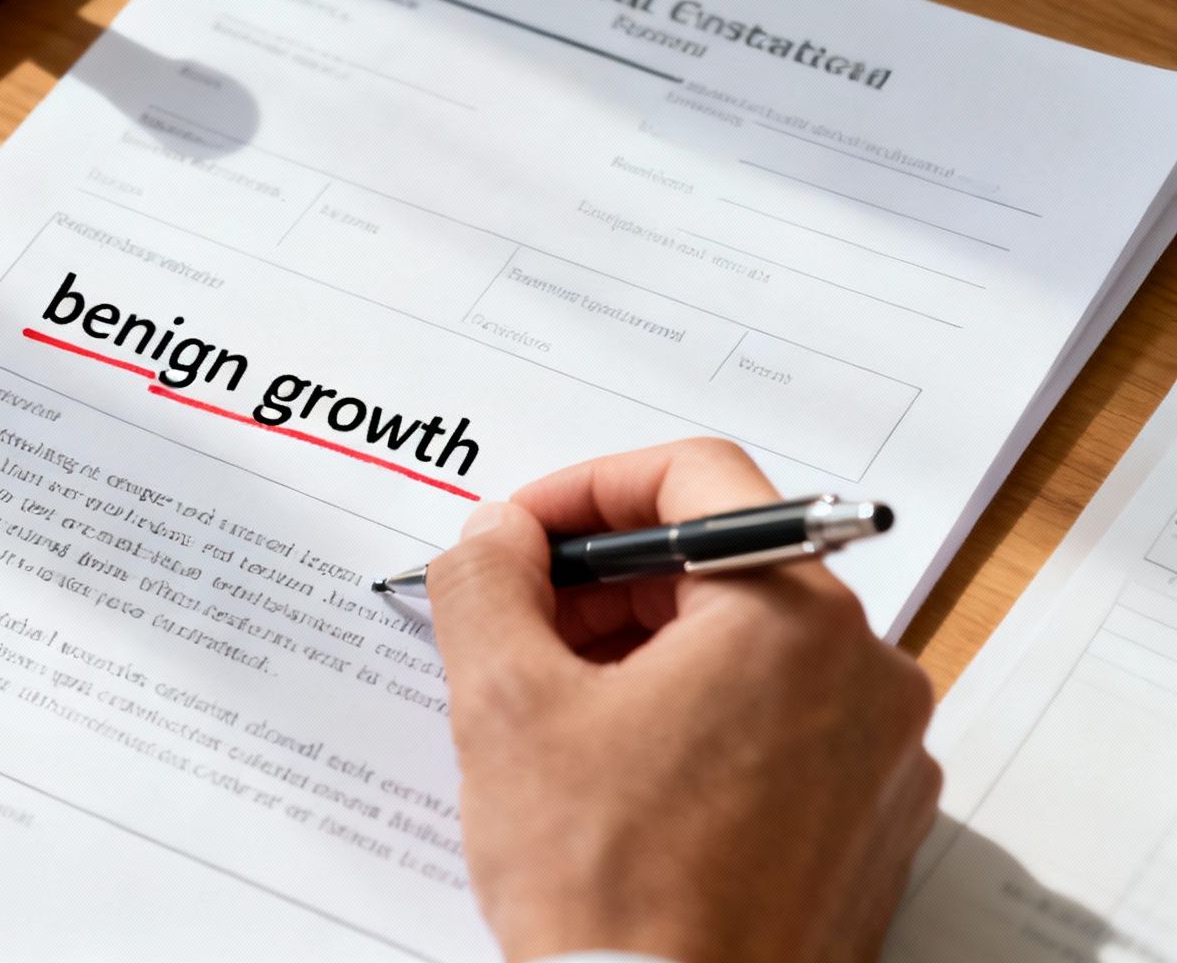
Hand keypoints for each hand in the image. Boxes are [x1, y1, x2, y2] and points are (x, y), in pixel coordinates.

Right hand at [427, 439, 939, 962]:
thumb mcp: (505, 706)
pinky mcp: (867, 826)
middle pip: (722, 568)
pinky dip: (693, 721)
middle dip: (603, 584)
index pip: (695, 478)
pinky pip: (777, 728)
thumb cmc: (609, 890)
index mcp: (796, 620)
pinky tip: (615, 773)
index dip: (582, 490)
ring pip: (746, 652)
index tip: (520, 536)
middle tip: (515, 626)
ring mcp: (879, 758)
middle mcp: (867, 676)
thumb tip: (496, 538)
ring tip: (554, 712)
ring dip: (641, 654)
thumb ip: (488, 583)